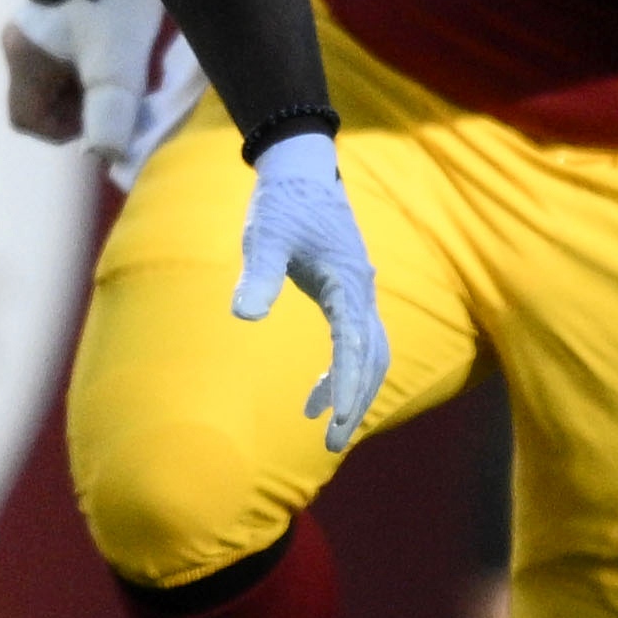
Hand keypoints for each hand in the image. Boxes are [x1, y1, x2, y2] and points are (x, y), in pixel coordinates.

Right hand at [5, 0, 198, 189]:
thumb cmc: (114, 3)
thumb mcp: (116, 65)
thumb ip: (110, 113)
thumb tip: (107, 158)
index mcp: (23, 58)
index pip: (27, 119)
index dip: (65, 130)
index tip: (101, 113)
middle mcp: (20, 42)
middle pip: (46, 97)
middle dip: (86, 103)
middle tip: (123, 90)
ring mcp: (36, 23)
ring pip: (61, 75)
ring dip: (94, 81)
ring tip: (129, 65)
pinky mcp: (58, 7)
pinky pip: (71, 51)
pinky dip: (97, 58)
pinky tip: (125, 43)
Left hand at [233, 130, 388, 449]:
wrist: (301, 173)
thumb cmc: (281, 204)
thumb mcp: (262, 237)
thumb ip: (256, 276)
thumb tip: (244, 316)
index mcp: (348, 284)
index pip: (356, 346)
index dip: (351, 386)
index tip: (339, 423)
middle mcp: (363, 292)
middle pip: (373, 358)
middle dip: (359, 401)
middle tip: (335, 443)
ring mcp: (360, 293)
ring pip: (370, 354)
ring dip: (355, 391)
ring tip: (329, 430)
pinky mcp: (348, 294)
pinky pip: (356, 342)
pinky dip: (343, 372)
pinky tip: (316, 397)